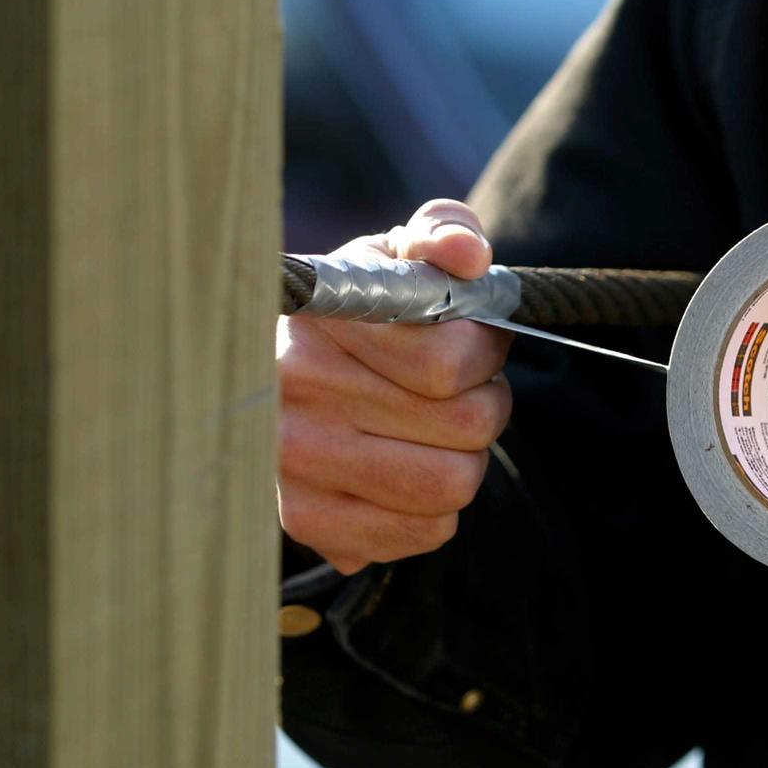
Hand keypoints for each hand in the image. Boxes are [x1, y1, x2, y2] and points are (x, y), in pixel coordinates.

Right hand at [278, 199, 513, 573]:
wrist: (282, 374)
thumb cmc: (361, 311)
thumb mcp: (398, 255)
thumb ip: (443, 234)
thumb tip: (467, 253)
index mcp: (322, 318)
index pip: (448, 364)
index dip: (485, 350)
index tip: (475, 339)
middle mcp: (293, 392)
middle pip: (465, 428)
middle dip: (485, 405)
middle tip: (460, 392)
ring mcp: (293, 463)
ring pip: (451, 485)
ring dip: (465, 458)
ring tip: (437, 432)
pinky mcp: (306, 521)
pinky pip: (425, 532)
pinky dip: (437, 508)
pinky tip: (408, 471)